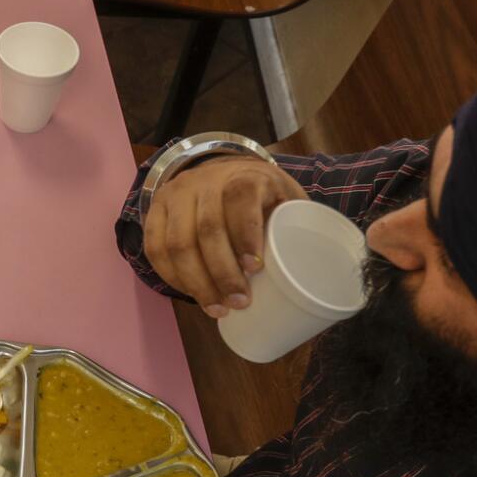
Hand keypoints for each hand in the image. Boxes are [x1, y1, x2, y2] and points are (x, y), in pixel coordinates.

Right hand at [142, 155, 305, 317]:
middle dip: (221, 273)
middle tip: (239, 303)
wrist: (222, 168)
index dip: (245, 235)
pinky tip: (190, 294)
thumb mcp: (285, 198)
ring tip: (216, 308)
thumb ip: (296, 225)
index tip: (255, 269)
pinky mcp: (155, 210)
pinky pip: (154, 249)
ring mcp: (175, 194)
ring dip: (195, 283)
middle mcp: (204, 181)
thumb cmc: (261, 195)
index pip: (239, 199)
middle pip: (205, 230)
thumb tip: (322, 275)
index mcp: (244, 175)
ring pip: (175, 244)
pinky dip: (171, 276)